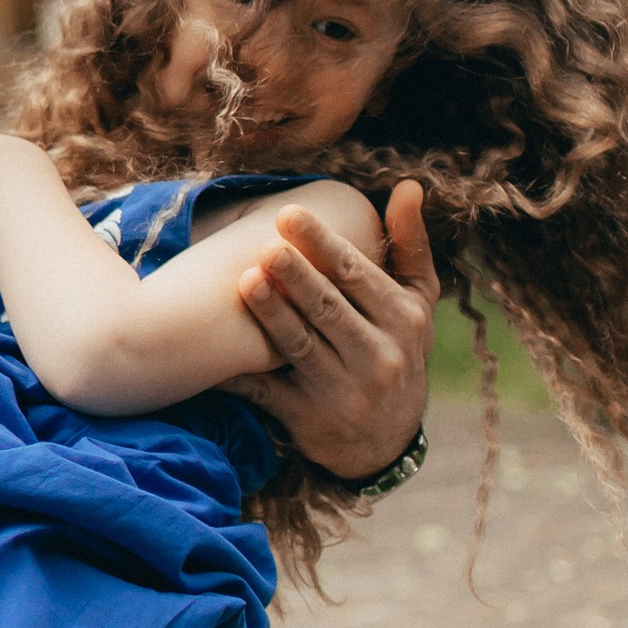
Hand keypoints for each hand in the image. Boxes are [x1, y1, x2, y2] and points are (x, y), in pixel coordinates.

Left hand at [226, 179, 435, 477]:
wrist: (386, 442)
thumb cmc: (397, 349)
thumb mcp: (417, 301)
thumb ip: (410, 244)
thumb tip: (409, 185)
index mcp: (404, 318)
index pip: (357, 275)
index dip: (322, 244)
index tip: (289, 214)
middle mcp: (378, 356)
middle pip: (329, 309)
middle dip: (297, 277)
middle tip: (266, 246)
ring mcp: (343, 392)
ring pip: (300, 348)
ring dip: (272, 315)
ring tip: (245, 281)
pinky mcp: (307, 419)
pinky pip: (266, 391)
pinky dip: (240, 372)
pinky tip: (211, 349)